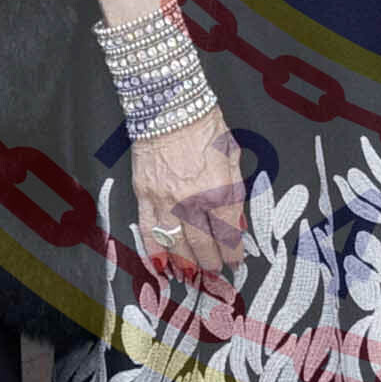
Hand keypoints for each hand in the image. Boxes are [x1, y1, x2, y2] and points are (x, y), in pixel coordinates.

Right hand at [129, 109, 247, 285]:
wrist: (168, 106)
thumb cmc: (206, 126)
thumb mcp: (232, 156)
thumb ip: (234, 191)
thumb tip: (236, 223)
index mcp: (219, 189)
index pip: (228, 232)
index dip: (232, 252)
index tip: (236, 262)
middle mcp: (192, 200)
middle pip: (202, 244)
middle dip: (211, 263)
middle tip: (215, 273)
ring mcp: (165, 200)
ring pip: (175, 243)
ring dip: (185, 264)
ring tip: (193, 275)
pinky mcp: (144, 195)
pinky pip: (148, 231)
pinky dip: (154, 252)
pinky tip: (161, 267)